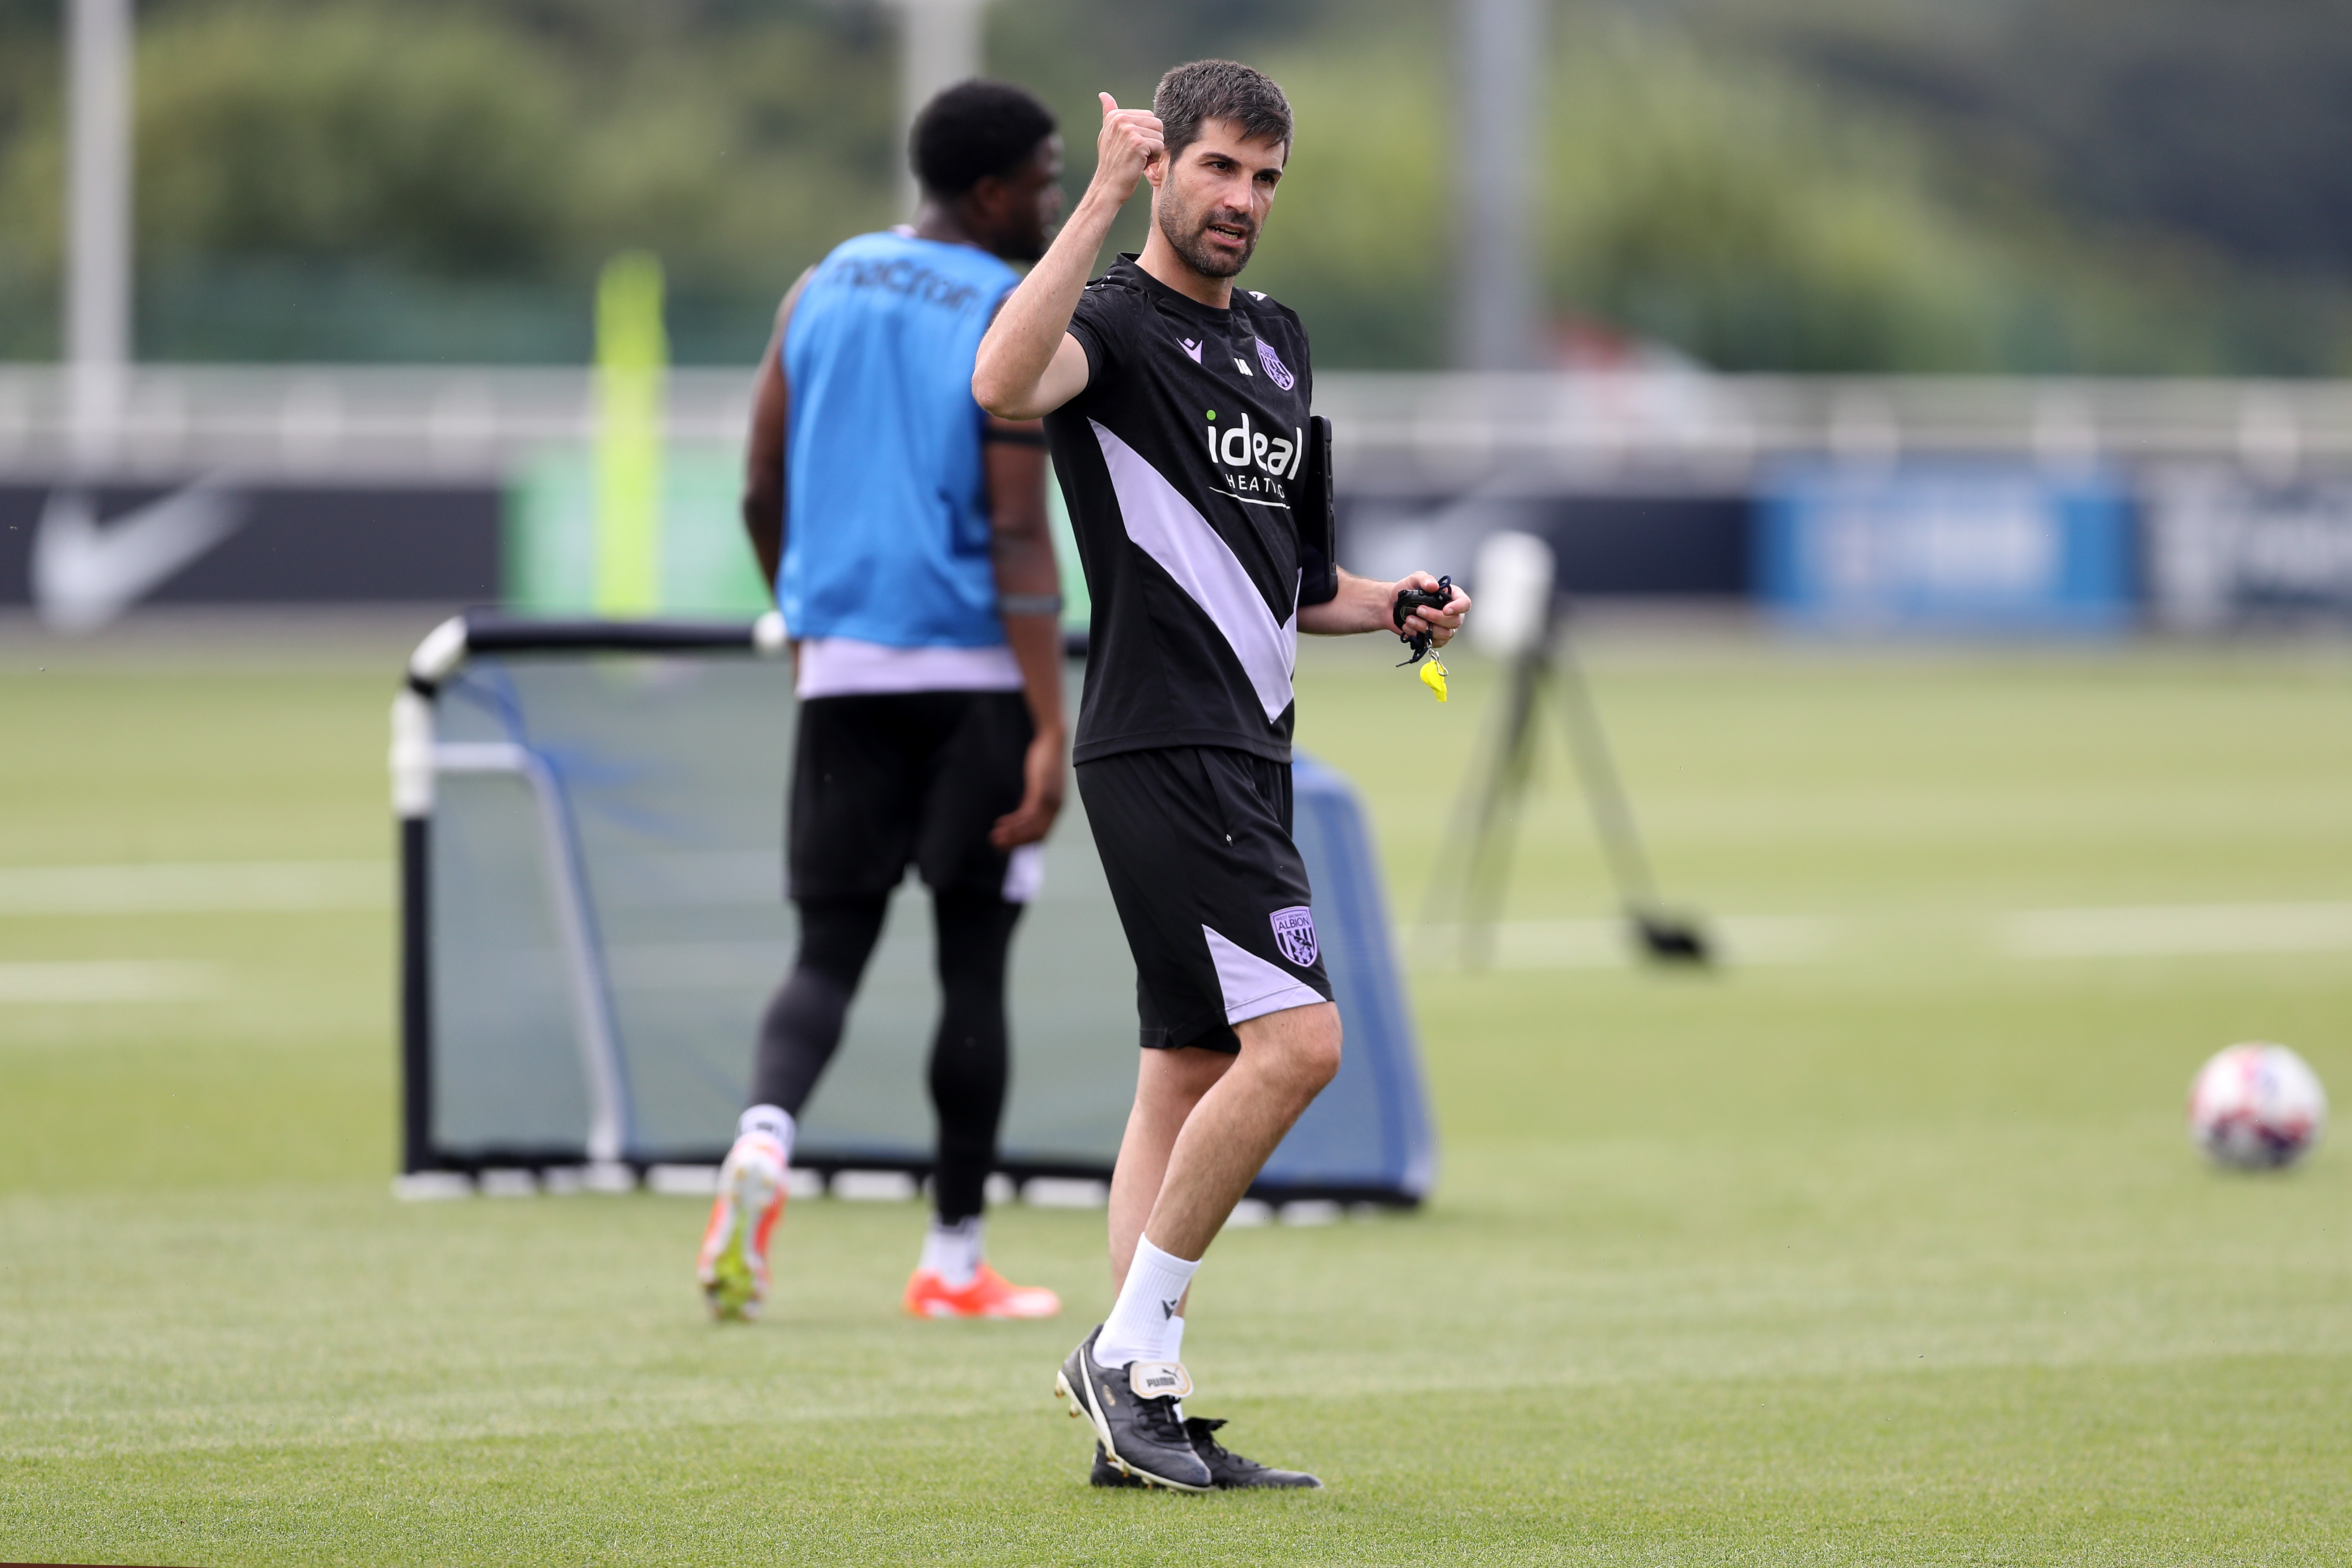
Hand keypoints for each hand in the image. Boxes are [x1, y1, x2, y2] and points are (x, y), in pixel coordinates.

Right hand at [989, 725, 1066, 848]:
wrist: (1051, 741)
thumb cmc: (1045, 760)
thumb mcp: (1039, 784)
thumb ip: (1032, 799)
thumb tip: (1023, 810)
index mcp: (1055, 807)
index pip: (1041, 834)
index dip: (1023, 842)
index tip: (1007, 844)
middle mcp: (1055, 807)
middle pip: (1036, 835)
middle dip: (1016, 842)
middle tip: (997, 846)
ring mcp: (1050, 801)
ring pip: (1031, 828)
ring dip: (1012, 835)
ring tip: (995, 838)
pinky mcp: (1042, 792)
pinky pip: (1028, 814)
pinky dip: (1014, 822)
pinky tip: (1001, 823)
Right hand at [1090, 93, 1163, 207]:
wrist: (1108, 188)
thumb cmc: (1112, 164)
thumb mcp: (1108, 135)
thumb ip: (1109, 114)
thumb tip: (1103, 95)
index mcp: (1115, 115)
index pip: (1149, 117)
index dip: (1145, 134)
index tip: (1130, 147)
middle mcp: (1120, 119)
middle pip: (1157, 123)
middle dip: (1152, 141)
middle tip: (1136, 155)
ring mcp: (1128, 130)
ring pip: (1160, 135)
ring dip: (1154, 150)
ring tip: (1137, 159)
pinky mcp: (1137, 143)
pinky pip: (1160, 146)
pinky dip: (1154, 158)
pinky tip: (1140, 164)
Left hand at [1394, 571, 1469, 646]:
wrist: (1392, 604)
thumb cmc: (1407, 590)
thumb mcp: (1414, 579)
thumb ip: (1424, 579)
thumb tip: (1434, 586)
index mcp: (1452, 597)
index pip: (1465, 603)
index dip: (1458, 608)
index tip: (1445, 609)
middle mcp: (1451, 614)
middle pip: (1455, 621)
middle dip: (1435, 617)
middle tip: (1418, 610)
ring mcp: (1444, 628)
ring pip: (1445, 634)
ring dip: (1425, 627)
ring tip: (1409, 619)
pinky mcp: (1434, 638)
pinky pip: (1433, 642)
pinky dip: (1419, 635)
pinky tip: (1408, 627)